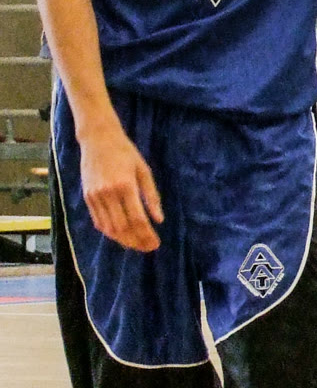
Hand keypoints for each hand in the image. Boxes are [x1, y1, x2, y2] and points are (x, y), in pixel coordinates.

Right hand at [80, 126, 162, 251]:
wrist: (98, 140)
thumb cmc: (126, 153)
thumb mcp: (144, 171)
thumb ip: (152, 196)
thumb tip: (159, 220)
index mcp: (125, 186)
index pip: (137, 219)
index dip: (147, 235)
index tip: (156, 243)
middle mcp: (108, 193)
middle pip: (123, 227)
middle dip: (137, 241)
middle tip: (149, 248)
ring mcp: (94, 196)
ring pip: (109, 228)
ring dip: (123, 240)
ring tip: (137, 245)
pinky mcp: (87, 197)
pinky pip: (98, 221)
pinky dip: (110, 232)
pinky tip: (121, 236)